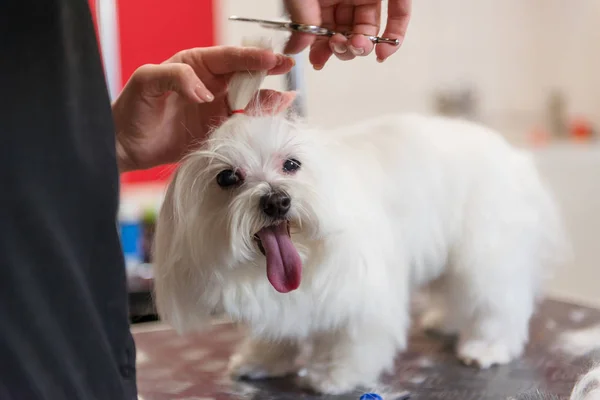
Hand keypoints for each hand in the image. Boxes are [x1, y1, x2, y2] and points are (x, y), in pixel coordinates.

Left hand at [112, 46, 294, 171]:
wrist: (126, 146)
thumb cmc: (131, 109)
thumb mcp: (146, 81)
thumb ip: (175, 77)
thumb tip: (204, 93)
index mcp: (195, 65)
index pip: (228, 57)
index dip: (250, 57)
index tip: (270, 59)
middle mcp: (210, 85)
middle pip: (245, 75)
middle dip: (267, 70)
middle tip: (287, 67)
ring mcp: (216, 108)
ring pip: (249, 99)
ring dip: (268, 98)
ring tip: (285, 99)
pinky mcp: (218, 130)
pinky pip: (243, 123)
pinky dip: (260, 120)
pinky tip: (274, 116)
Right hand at [283, 0, 410, 67]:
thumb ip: (300, 22)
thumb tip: (294, 50)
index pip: (323, 30)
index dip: (322, 49)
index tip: (318, 62)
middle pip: (347, 33)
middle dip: (343, 49)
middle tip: (338, 47)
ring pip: (370, 29)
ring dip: (364, 47)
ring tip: (358, 46)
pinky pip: (399, 14)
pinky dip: (395, 36)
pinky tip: (385, 52)